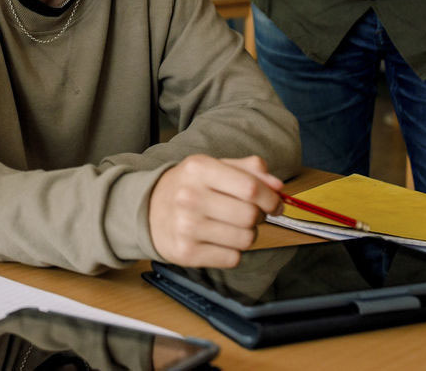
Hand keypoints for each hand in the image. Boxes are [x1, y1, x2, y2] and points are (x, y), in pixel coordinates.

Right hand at [148, 154, 282, 267]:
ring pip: (245, 239)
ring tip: (230, 226)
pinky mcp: (186, 252)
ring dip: (246, 234)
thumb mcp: (213, 167)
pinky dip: (233, 251)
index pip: (250, 188)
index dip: (271, 198)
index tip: (275, 203)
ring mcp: (186, 226)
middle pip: (250, 215)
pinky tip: (218, 240)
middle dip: (258, 217)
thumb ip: (249, 170)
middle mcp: (190, 197)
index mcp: (199, 168)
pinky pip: (232, 258)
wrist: (147, 209)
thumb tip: (279, 187)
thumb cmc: (188, 186)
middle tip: (248, 214)